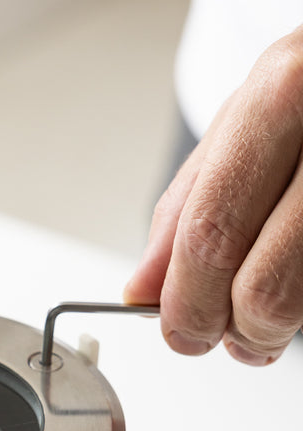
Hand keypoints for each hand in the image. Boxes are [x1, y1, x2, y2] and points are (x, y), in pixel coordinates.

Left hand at [124, 24, 302, 365]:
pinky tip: (300, 276)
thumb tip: (143, 289)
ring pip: (300, 302)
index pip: (212, 233)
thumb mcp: (243, 122)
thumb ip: (187, 205)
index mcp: (282, 95)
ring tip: (266, 308)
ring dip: (274, 326)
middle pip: (262, 286)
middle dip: (233, 329)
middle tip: (227, 336)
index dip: (187, 302)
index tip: (180, 331)